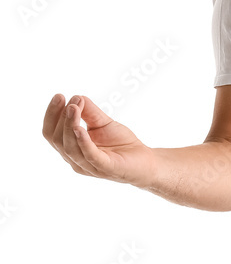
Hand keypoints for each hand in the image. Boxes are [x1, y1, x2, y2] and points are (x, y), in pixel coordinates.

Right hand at [42, 93, 156, 187]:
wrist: (146, 160)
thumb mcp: (103, 123)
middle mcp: (76, 160)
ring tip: (74, 108)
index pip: (52, 133)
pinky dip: (83, 141)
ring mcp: (90, 166)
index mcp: (72, 149)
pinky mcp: (106, 168)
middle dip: (61, 118)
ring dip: (70, 125)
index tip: (59, 95)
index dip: (52, 115)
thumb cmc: (122, 143)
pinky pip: (90, 156)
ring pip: (70, 148)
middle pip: (58, 140)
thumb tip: (77, 97)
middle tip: (71, 101)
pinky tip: (80, 128)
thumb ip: (89, 111)